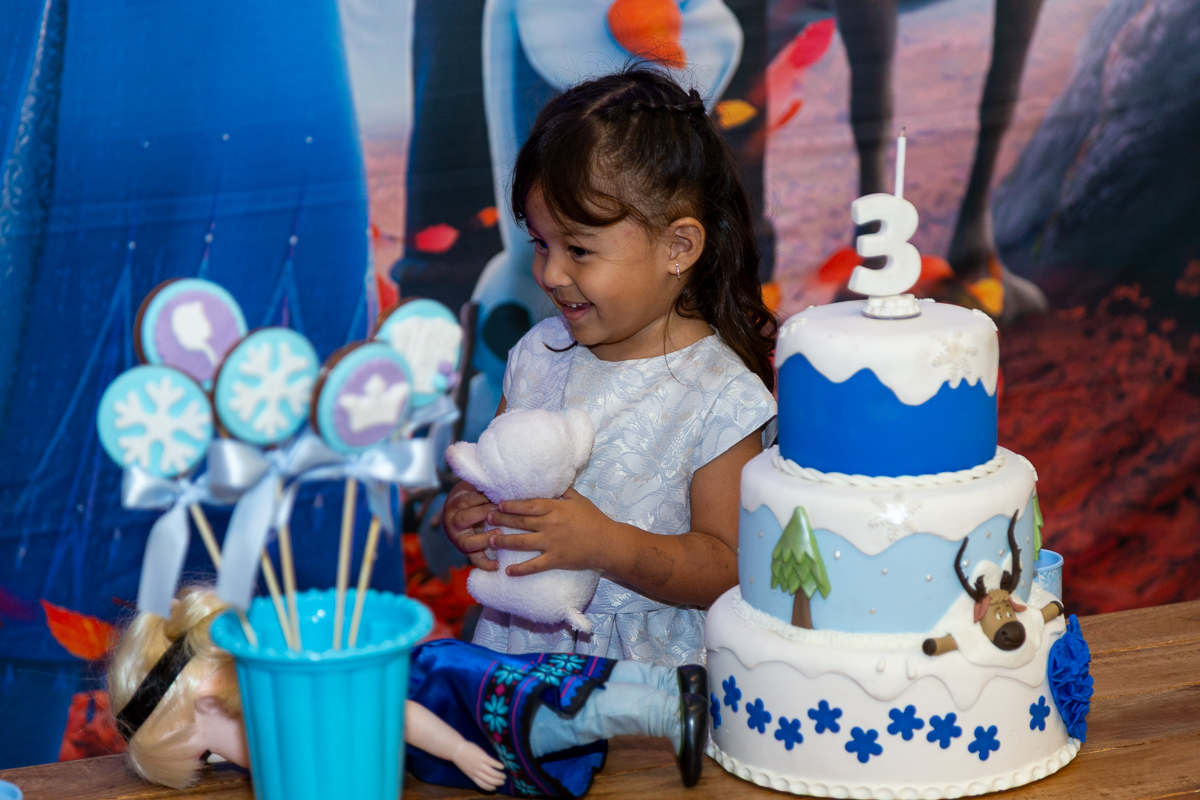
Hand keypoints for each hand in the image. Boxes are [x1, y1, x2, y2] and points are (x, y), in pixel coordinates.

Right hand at [443, 480, 498, 569]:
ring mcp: (460, 540)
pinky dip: (486, 564)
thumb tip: (500, 480)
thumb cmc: (475, 497)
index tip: (496, 496)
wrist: (461, 514)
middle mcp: (453, 523)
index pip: (465, 500)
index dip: (480, 498)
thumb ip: (483, 486)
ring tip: (499, 534)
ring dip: (483, 539)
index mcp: (454, 505)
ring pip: (468, 543)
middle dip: (481, 514)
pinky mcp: (468, 553)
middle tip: (498, 511)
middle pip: (464, 519)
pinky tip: (498, 565)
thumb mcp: (474, 488)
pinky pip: (475, 561)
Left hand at [451, 740, 506, 790]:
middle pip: (490, 781)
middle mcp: (477, 772)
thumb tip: (482, 774)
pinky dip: (499, 766)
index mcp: (472, 776)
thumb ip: (474, 772)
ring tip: (504, 776)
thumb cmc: (460, 758)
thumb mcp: (466, 769)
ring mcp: (480, 764)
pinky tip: (502, 766)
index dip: (490, 788)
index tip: (495, 788)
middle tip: (503, 782)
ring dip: (500, 776)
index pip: (483, 785)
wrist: (456, 749)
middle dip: (498, 783)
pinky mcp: (483, 757)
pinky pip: (493, 763)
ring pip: (493, 774)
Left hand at [486, 488, 615, 575]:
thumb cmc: (594, 519)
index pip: (528, 505)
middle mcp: (550, 525)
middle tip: (487, 517)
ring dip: (503, 541)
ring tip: (490, 540)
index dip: (511, 505)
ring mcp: (552, 543)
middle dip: (501, 519)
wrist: (608, 543)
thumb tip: (550, 482)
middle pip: (520, 522)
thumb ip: (562, 492)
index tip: (498, 504)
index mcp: (556, 509)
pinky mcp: (555, 560)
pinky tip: (507, 571)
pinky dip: (520, 569)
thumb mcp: (579, 500)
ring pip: (522, 542)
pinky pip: (534, 566)